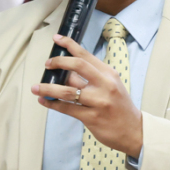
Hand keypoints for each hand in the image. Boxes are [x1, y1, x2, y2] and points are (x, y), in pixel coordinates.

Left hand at [30, 34, 144, 157]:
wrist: (133, 131)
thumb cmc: (119, 107)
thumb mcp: (111, 87)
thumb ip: (91, 79)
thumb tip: (65, 73)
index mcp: (109, 74)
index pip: (86, 55)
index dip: (69, 45)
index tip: (57, 38)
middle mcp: (105, 85)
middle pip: (77, 66)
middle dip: (58, 62)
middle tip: (47, 64)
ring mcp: (98, 102)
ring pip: (67, 90)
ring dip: (48, 88)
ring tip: (35, 87)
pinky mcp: (92, 118)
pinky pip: (67, 108)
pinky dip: (53, 104)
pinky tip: (44, 101)